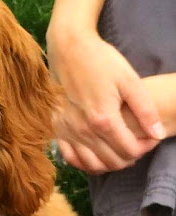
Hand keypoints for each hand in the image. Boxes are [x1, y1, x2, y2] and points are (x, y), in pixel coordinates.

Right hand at [47, 30, 163, 173]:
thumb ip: (145, 110)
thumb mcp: (129, 80)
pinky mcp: (58, 131)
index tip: (151, 138)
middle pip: (113, 161)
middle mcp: (84, 132)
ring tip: (120, 151)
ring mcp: (68, 133)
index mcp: (103, 120)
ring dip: (110, 164)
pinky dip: (86, 164)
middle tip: (138, 143)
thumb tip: (158, 135)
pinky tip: (97, 156)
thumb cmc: (100, 61)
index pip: (130, 151)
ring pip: (93, 165)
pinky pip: (71, 159)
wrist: (68, 50)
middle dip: (131, 157)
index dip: (146, 148)